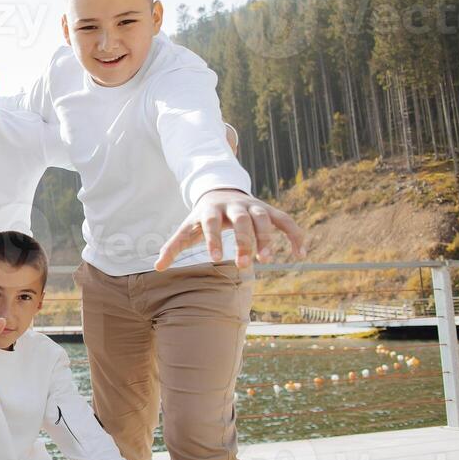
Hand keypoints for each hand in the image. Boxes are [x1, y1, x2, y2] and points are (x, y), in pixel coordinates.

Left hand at [156, 188, 304, 270]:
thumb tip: (158, 267)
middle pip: (242, 220)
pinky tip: (301, 254)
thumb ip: (173, 246)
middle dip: (244, 241)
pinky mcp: (270, 211)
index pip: (212, 223)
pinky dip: (295, 235)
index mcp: (211, 210)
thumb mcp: (186, 229)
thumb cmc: (201, 218)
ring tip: (266, 259)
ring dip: (267, 238)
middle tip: (244, 265)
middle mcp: (234, 206)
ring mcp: (254, 207)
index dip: (214, 239)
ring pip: (263, 219)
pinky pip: (286, 221)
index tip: (216, 258)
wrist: (220, 192)